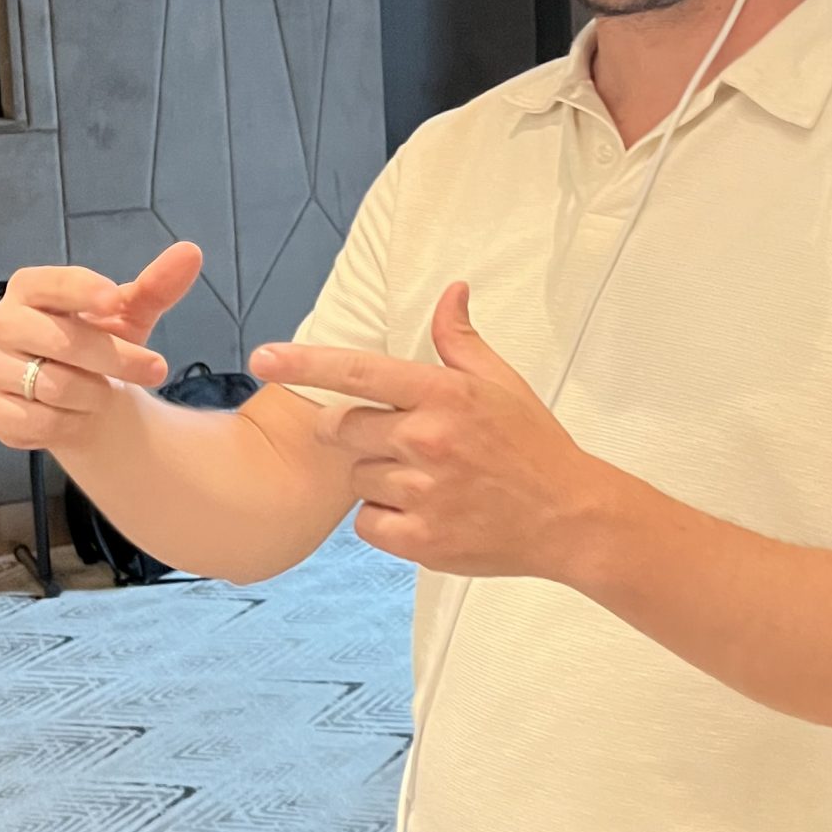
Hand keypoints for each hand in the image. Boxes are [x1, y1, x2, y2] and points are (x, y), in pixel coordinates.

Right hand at [0, 241, 200, 450]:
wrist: (78, 397)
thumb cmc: (99, 344)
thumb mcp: (129, 315)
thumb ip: (156, 286)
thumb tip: (190, 253)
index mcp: (30, 288)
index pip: (52, 284)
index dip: (82, 290)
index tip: (113, 299)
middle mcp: (3, 322)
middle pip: (61, 341)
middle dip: (117, 359)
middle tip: (156, 369)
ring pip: (53, 386)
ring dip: (95, 395)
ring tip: (105, 392)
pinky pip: (34, 421)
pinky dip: (68, 423)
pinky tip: (78, 416)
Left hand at [250, 281, 600, 575]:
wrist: (569, 518)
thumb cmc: (534, 446)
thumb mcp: (502, 383)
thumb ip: (460, 340)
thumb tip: (451, 291)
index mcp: (443, 395)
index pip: (358, 371)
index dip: (304, 363)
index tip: (263, 357)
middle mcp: (427, 440)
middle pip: (342, 427)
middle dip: (350, 430)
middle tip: (389, 439)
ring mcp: (422, 493)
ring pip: (356, 478)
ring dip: (376, 477)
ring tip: (424, 481)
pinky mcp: (421, 540)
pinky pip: (368, 524)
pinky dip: (384, 520)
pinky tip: (422, 513)